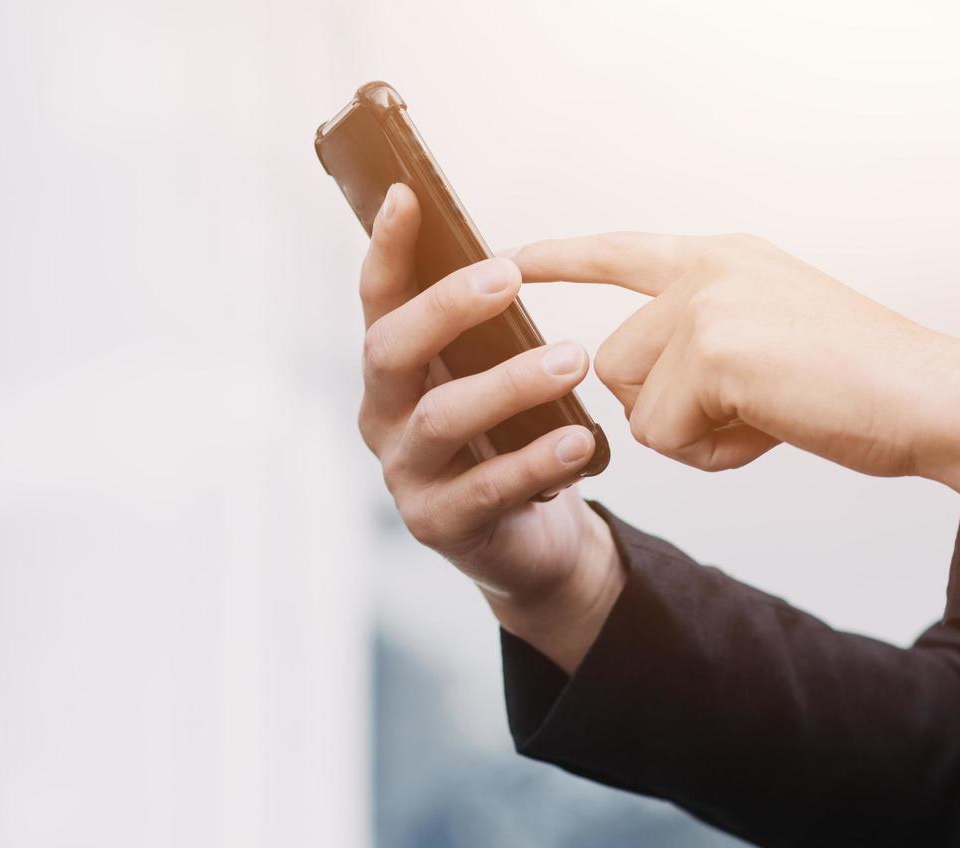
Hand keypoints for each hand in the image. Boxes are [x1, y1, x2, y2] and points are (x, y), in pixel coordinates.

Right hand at [358, 184, 623, 673]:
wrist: (536, 540)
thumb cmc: (515, 438)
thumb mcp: (498, 374)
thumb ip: (492, 328)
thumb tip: (510, 255)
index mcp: (396, 368)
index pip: (380, 299)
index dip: (388, 248)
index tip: (409, 195)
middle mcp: (385, 414)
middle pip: (393, 351)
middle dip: (446, 309)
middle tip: (510, 278)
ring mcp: (405, 472)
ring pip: (443, 417)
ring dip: (510, 383)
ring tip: (574, 360)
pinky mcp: (439, 523)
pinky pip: (486, 488)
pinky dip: (535, 461)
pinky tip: (579, 441)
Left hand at [511, 233, 959, 491]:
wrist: (930, 398)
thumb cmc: (867, 388)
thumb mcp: (776, 340)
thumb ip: (707, 344)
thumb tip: (641, 397)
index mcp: (726, 258)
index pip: (620, 253)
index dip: (559, 261)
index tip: (506, 262)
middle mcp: (708, 267)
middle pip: (617, 362)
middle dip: (670, 410)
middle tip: (758, 410)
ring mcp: (706, 303)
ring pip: (635, 402)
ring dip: (693, 435)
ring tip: (771, 417)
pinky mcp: (710, 349)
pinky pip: (664, 434)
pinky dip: (714, 455)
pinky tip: (772, 430)